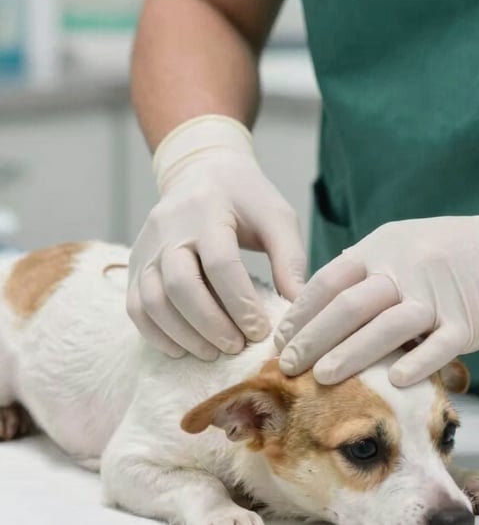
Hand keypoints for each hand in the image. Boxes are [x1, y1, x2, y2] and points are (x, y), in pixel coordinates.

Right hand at [128, 115, 306, 359]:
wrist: (202, 171)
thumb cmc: (246, 198)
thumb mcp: (276, 216)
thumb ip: (289, 258)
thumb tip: (298, 308)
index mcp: (208, 209)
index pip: (220, 263)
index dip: (240, 302)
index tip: (260, 331)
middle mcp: (170, 227)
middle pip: (180, 284)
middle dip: (209, 323)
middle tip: (236, 346)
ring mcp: (147, 246)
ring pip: (152, 299)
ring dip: (182, 334)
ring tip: (213, 353)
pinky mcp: (135, 263)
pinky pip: (135, 305)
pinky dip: (156, 333)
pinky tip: (183, 348)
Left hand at [275, 189, 478, 385]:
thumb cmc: (448, 250)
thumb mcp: (401, 242)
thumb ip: (364, 267)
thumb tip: (316, 299)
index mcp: (384, 246)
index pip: (331, 278)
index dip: (302, 310)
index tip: (279, 337)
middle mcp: (406, 266)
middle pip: (351, 305)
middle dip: (314, 338)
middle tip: (287, 365)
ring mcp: (437, 294)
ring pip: (387, 327)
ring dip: (351, 354)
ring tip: (322, 379)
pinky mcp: (466, 320)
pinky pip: (436, 346)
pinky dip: (414, 365)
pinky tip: (393, 384)